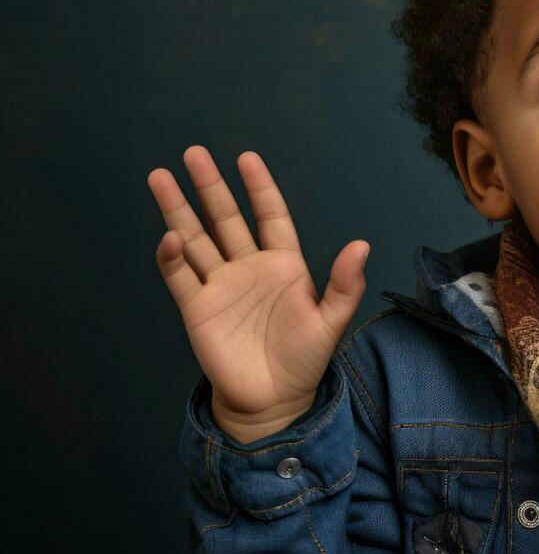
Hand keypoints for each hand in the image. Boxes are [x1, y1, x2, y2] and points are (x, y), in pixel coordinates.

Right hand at [148, 146, 370, 424]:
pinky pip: (181, 276)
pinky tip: (169, 236)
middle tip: (194, 153)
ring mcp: (221, 286)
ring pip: (196, 239)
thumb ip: (345, 285)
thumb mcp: (332, 322)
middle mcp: (249, 268)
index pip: (270, 216)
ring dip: (178, 210)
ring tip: (159, 176)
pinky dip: (172, 257)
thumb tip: (362, 244)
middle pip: (225, 219)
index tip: (246, 158)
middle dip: (210, 187)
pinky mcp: (198, 308)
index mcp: (284, 265)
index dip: (260, 188)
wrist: (273, 400)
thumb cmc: (305, 359)